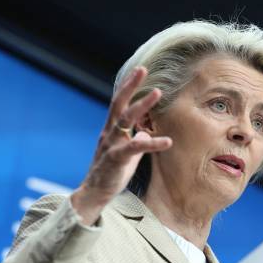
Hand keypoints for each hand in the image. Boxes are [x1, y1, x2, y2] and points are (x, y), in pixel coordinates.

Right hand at [71, 67, 171, 224]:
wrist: (95, 194)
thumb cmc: (111, 173)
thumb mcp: (126, 154)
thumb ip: (136, 141)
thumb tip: (146, 133)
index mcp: (111, 131)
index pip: (118, 104)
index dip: (128, 87)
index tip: (139, 71)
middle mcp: (109, 134)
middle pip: (118, 104)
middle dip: (130, 86)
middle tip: (142, 69)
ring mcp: (111, 145)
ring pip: (125, 120)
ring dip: (141, 105)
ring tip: (157, 92)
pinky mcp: (116, 159)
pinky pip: (135, 148)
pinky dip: (152, 143)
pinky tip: (168, 141)